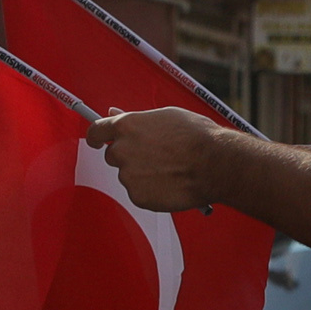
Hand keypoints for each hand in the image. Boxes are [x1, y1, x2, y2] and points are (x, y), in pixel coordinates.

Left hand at [88, 108, 226, 214]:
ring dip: (142, 175)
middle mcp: (122, 150)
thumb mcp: (166, 116)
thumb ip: (137, 119)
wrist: (214, 163)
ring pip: (128, 176)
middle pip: (112, 156)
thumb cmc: (196, 136)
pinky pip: (139, 194)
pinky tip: (170, 183)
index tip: (96, 141)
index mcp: (127, 126)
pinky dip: (151, 191)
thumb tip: (115, 113)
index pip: (96, 131)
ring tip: (169, 170)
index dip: (96, 137)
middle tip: (152, 158)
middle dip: (127, 157)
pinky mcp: (138, 196)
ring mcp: (128, 175)